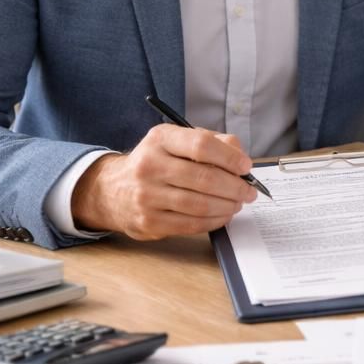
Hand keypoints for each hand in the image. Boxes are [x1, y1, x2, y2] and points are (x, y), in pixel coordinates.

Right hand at [71, 125, 257, 239]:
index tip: (246, 166)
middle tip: (249, 191)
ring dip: (227, 206)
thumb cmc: (157, 162)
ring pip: (199, 204)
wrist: (113, 189)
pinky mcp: (149, 221)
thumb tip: (241, 157)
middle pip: (204, 178)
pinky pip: (190, 224)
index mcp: (160, 139)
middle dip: (235, 187)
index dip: (229, 157)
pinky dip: (214, 221)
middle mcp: (150, 165)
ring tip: (238, 203)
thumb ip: (213, 142)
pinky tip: (223, 215)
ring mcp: (147, 195)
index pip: (201, 145)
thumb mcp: (177, 141)